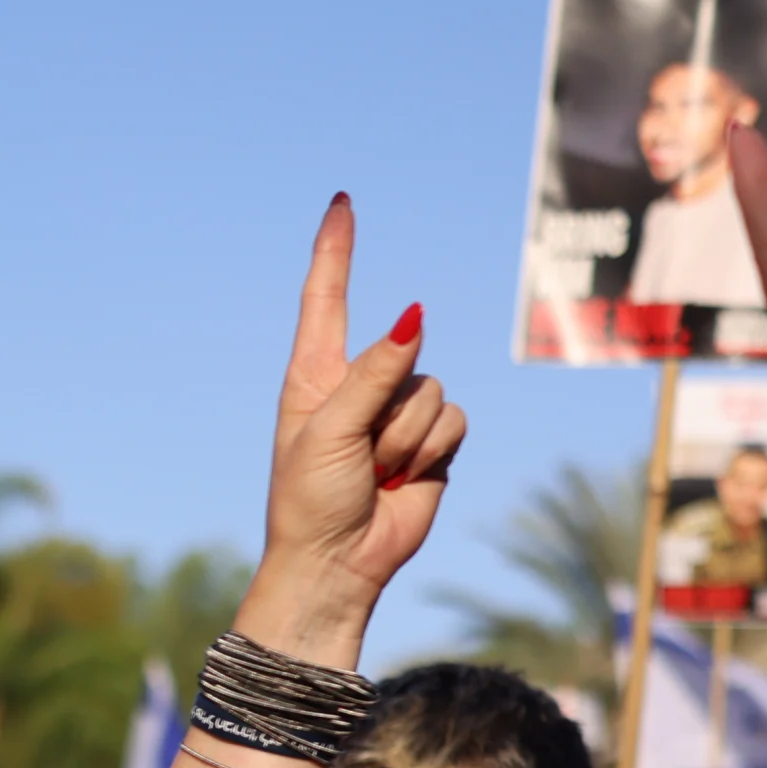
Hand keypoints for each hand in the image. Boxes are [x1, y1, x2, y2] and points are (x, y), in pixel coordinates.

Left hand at [237, 195, 467, 665]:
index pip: (327, 298)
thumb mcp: (329, 431)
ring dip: (407, 438)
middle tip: (355, 457)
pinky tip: (405, 481)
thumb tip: (413, 316)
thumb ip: (372, 373)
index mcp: (314, 376)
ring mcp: (398, 413)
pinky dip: (433, 452)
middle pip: (402, 351)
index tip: (341, 202)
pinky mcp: (433, 441)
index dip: (336, 250)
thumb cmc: (311, 501)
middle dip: (385, 405)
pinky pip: (455, 419)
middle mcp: (359, 386)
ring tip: (376, 473)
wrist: (337, 564)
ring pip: (432, 389)